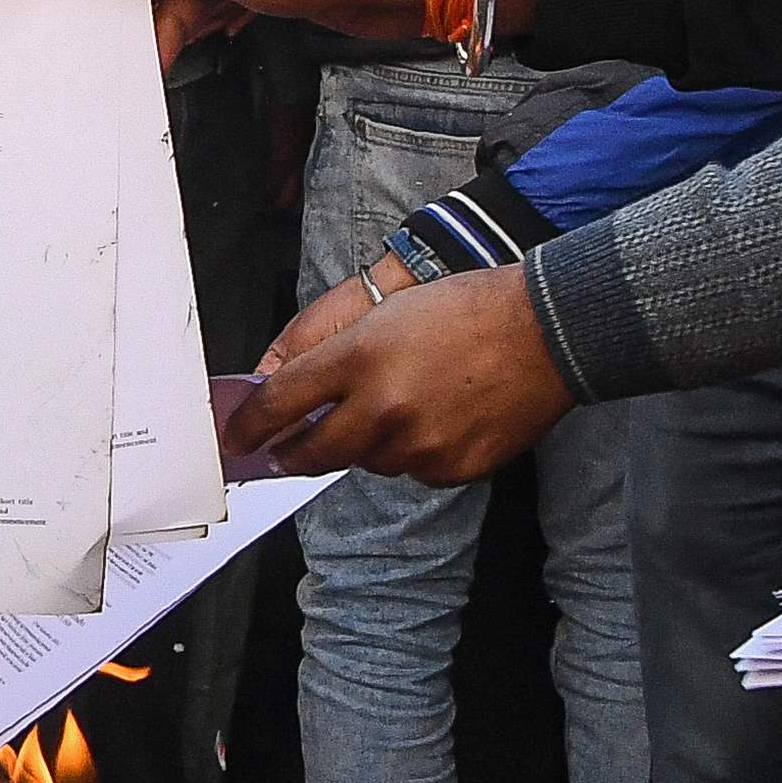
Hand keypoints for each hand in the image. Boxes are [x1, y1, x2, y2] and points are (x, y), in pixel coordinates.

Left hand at [231, 265, 571, 486]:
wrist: (547, 330)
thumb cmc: (464, 310)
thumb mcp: (382, 316)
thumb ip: (327, 357)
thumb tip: (282, 391)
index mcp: (359, 356)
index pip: (280, 402)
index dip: (248, 426)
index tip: (234, 440)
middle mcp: (384, 406)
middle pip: (313, 450)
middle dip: (292, 453)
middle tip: (284, 451)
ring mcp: (421, 442)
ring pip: (367, 462)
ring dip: (366, 445)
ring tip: (397, 408)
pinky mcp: (455, 467)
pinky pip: (414, 472)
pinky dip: (413, 454)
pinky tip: (436, 421)